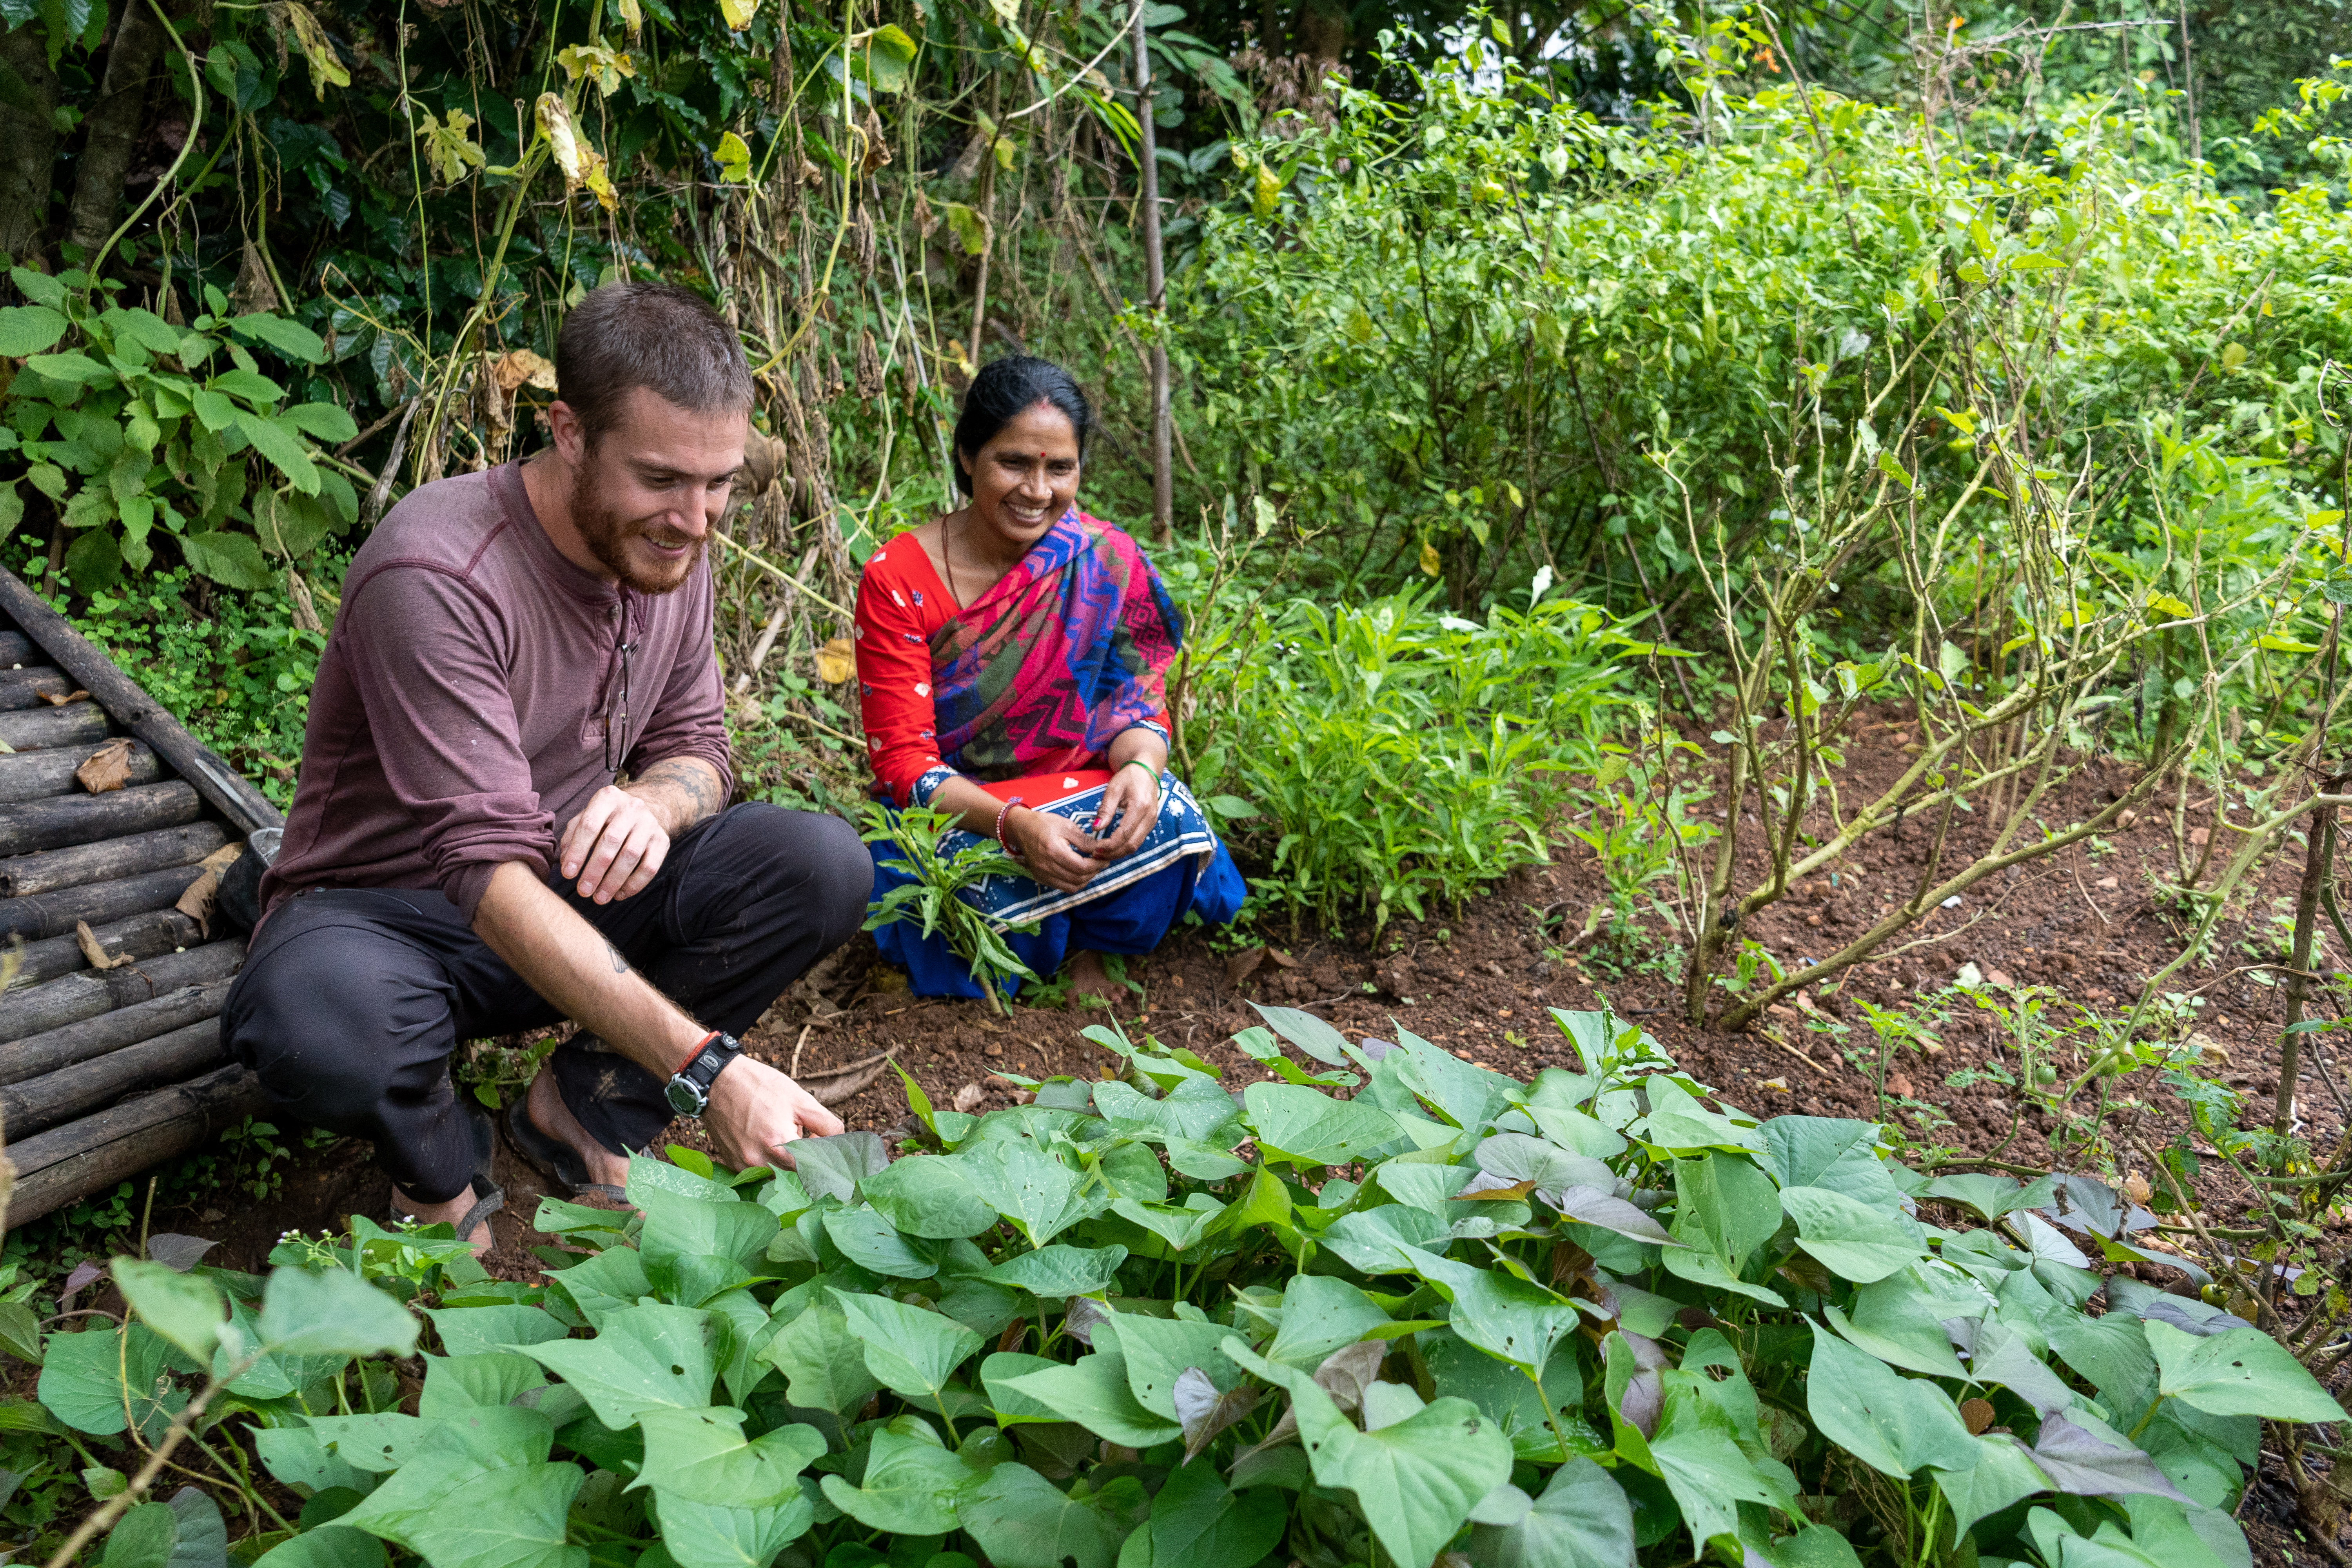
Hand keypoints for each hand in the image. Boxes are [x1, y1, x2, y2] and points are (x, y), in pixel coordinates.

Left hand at [560, 784, 670, 903]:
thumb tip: (567, 864)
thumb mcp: (585, 819)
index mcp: (608, 797)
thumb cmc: (606, 819)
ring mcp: (650, 822)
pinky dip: (634, 884)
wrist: (643, 812)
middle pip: (611, 841)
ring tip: (599, 898)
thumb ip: (572, 838)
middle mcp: (631, 806)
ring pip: (631, 855)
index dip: (578, 852)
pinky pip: (650, 866)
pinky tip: (620, 894)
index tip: (568, 874)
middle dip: (595, 870)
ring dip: (613, 881)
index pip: (590, 825)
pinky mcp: (663, 839)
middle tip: (583, 891)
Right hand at [703, 1055, 844, 1168]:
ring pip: (777, 1173)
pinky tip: (763, 1136)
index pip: (813, 1169)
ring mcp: (743, 1165)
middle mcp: (759, 1161)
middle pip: (795, 1172)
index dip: (822, 1157)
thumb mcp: (800, 1099)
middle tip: (801, 1131)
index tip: (824, 1146)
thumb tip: (838, 1143)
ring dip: (785, 1159)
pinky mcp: (732, 1164)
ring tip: (778, 1132)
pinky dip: (767, 1158)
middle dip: (804, 1155)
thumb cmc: (760, 1086)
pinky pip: (759, 1170)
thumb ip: (825, 1125)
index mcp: (779, 1145)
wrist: (718, 1080)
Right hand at [1009, 809, 1104, 894]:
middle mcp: (1047, 867)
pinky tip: (1080, 872)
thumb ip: (1085, 840)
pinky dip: (1075, 883)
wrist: (1020, 828)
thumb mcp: (1066, 826)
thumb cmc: (1043, 824)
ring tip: (1092, 867)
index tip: (1104, 858)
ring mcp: (1043, 875)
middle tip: (1101, 862)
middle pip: (1078, 879)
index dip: (1097, 864)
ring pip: (1072, 887)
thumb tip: (1102, 848)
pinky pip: (1063, 887)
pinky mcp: (1041, 878)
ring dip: (1086, 879)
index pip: (1082, 867)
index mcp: (1054, 851)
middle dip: (1094, 872)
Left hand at [1088, 765, 1162, 860]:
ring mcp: (1151, 822)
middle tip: (1096, 854)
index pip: (1125, 833)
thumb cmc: (1129, 776)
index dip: (1110, 845)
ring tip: (1101, 853)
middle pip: (1132, 844)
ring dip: (1118, 853)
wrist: (1146, 770)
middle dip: (1113, 853)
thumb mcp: (1113, 789)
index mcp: (1140, 807)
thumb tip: (1096, 827)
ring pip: (1136, 845)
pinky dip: (1124, 847)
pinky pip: (1137, 840)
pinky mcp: (1149, 824)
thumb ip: (1105, 809)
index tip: (1096, 847)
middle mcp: (1149, 817)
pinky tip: (1112, 847)